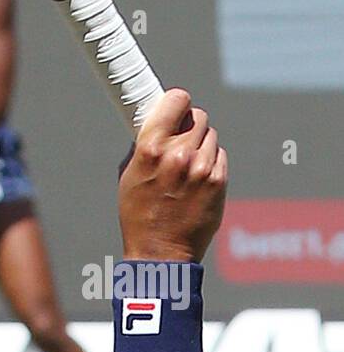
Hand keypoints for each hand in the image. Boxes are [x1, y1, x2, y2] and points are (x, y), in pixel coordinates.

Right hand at [118, 88, 227, 262]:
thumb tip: (157, 118)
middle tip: (182, 138)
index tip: (177, 106)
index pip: (177, 100)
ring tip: (187, 166)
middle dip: (190, 124)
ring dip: (201, 144)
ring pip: (211, 136)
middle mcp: (179, 154)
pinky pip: (220, 156)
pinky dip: (210, 162)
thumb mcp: (130, 173)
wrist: (160, 251)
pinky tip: (197, 179)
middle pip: (198, 116)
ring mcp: (202, 169)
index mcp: (151, 148)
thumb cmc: (139, 212)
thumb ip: (145, 143)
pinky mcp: (218, 182)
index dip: (178, 101)